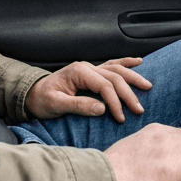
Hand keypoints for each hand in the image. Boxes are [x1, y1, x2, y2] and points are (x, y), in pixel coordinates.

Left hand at [25, 57, 151, 121]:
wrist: (32, 94)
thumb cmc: (42, 100)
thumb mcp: (56, 105)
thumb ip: (78, 106)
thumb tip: (101, 108)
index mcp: (79, 72)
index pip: (104, 86)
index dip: (115, 102)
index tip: (121, 118)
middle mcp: (86, 67)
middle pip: (114, 77)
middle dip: (128, 93)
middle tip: (139, 110)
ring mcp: (90, 68)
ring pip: (117, 69)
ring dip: (133, 77)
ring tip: (147, 86)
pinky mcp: (92, 72)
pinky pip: (112, 65)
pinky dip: (126, 63)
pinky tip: (138, 62)